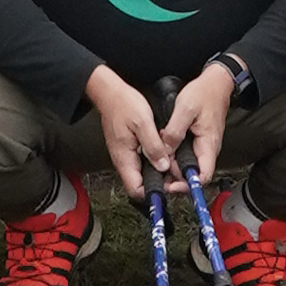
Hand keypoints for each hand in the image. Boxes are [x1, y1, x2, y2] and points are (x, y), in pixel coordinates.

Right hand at [85, 62, 175, 195]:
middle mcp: (123, 160)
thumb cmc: (122, 104)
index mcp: (124, 158)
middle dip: (159, 182)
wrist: (110, 92)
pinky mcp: (129, 147)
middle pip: (141, 184)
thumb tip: (162, 165)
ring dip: (158, 170)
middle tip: (175, 173)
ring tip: (172, 162)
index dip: (152, 192)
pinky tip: (163, 151)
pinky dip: (154, 159)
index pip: (136, 190)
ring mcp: (126, 154)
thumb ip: (152, 145)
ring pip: (143, 172)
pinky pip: (142, 160)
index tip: (168, 186)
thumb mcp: (142, 122)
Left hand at [162, 60, 233, 183]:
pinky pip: (186, 154)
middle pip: (192, 174)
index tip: (171, 186)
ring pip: (187, 165)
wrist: (216, 83)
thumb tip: (165, 150)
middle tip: (158, 172)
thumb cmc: (205, 93)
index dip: (187, 186)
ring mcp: (203, 146)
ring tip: (159, 158)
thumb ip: (175, 131)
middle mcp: (208, 149)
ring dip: (173, 165)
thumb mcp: (185, 109)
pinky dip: (175, 155)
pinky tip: (164, 148)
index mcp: (208, 145)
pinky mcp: (198, 141)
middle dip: (175, 176)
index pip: (203, 176)